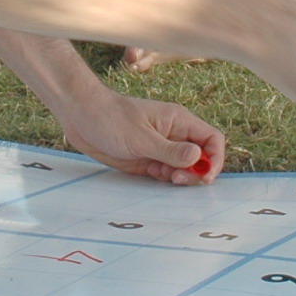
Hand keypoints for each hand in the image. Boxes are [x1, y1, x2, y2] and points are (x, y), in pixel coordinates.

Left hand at [58, 90, 227, 184]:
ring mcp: (160, 147)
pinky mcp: (146, 159)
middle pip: (200, 158)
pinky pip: (164, 173)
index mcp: (179, 121)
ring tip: (158, 174)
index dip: (214, 159)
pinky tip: (149, 174)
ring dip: (176, 177)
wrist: (80, 115)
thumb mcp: (141, 138)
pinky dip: (161, 179)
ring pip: (182, 169)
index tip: (205, 176)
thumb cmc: (110, 118)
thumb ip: (170, 151)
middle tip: (176, 180)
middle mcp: (173, 135)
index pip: (212, 139)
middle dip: (194, 173)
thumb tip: (199, 158)